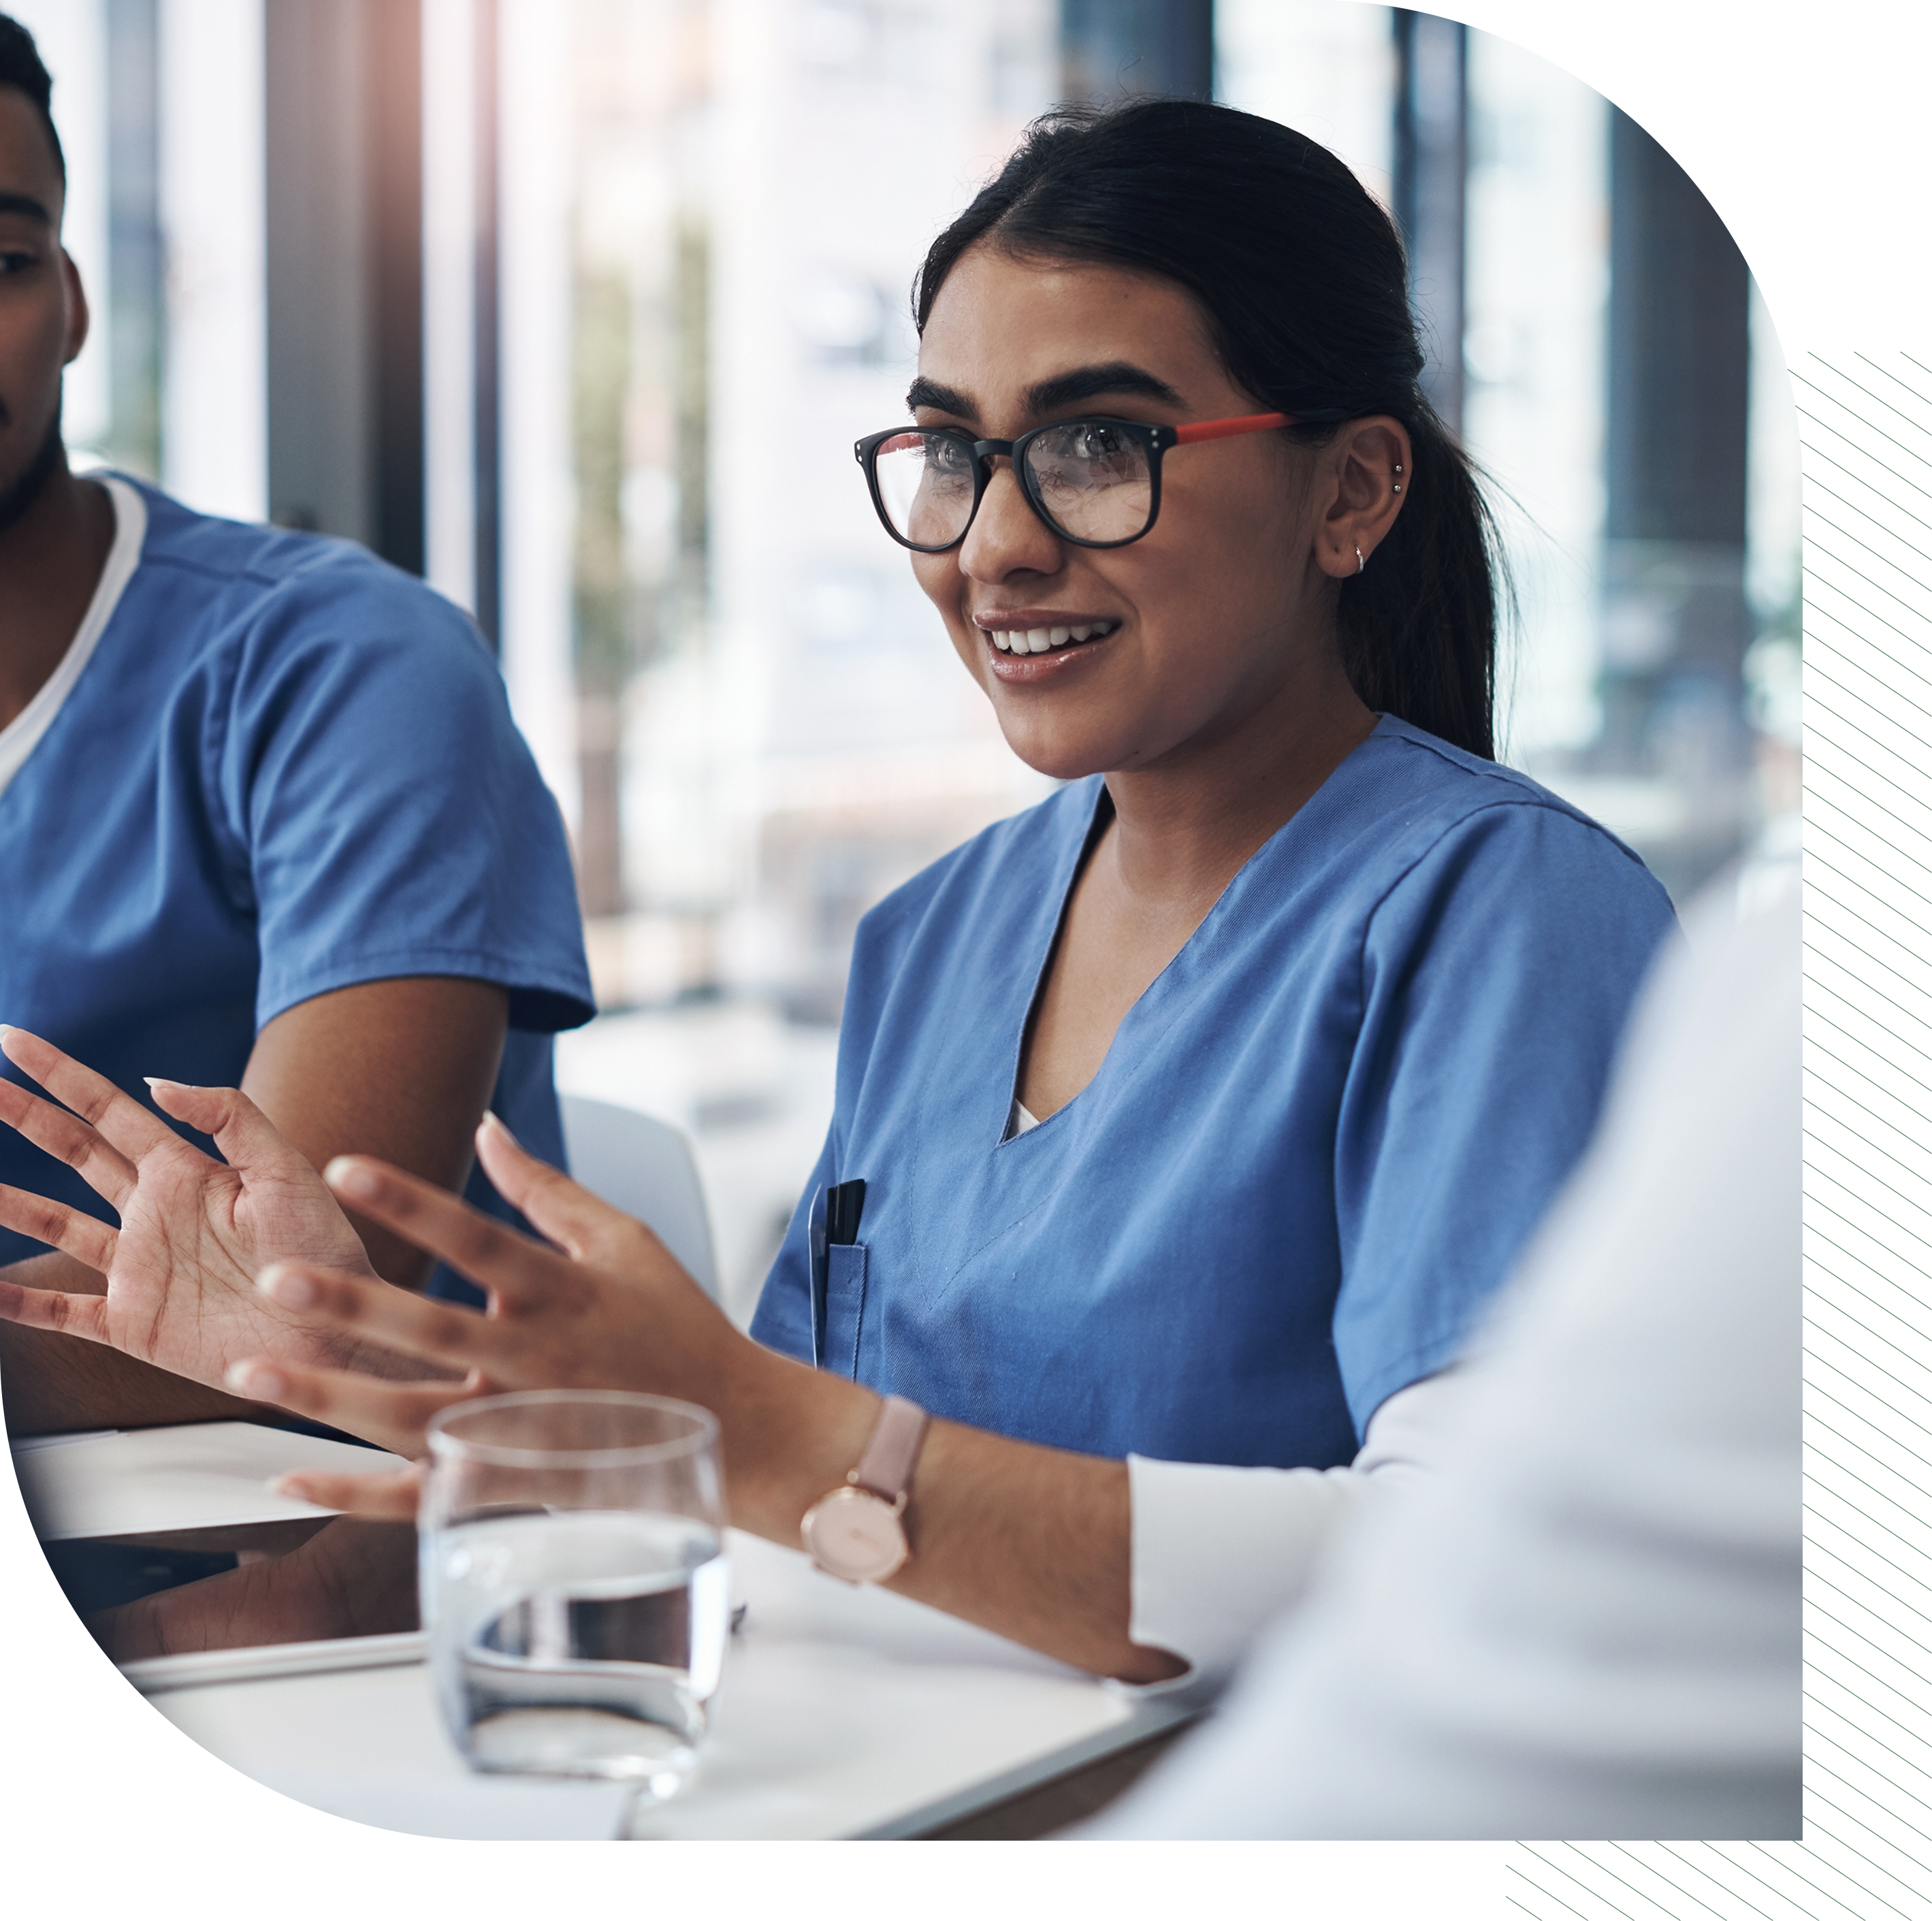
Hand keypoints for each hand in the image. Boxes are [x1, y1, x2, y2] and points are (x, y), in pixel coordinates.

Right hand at [0, 1026, 389, 1404]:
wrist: (340, 1330)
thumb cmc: (327, 1250)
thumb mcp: (286, 1170)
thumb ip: (230, 1118)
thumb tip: (157, 1079)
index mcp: (187, 1171)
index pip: (108, 1110)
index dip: (60, 1075)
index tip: (12, 1040)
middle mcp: (153, 1212)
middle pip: (71, 1154)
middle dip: (23, 1118)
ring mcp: (139, 1267)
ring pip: (53, 1224)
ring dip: (6, 1203)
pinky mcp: (133, 1323)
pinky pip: (61, 1310)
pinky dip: (17, 1301)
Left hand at [225, 1113, 871, 1530]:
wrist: (740, 1429)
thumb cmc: (679, 1325)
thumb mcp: (626, 1240)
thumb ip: (546, 1189)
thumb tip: (486, 1128)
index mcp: (567, 1292)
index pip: (481, 1238)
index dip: (415, 1201)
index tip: (347, 1167)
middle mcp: (540, 1362)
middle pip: (435, 1332)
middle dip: (353, 1304)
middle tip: (276, 1277)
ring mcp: (525, 1430)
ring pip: (414, 1419)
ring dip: (330, 1396)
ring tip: (254, 1372)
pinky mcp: (517, 1484)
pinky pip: (424, 1497)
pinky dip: (357, 1494)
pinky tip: (292, 1475)